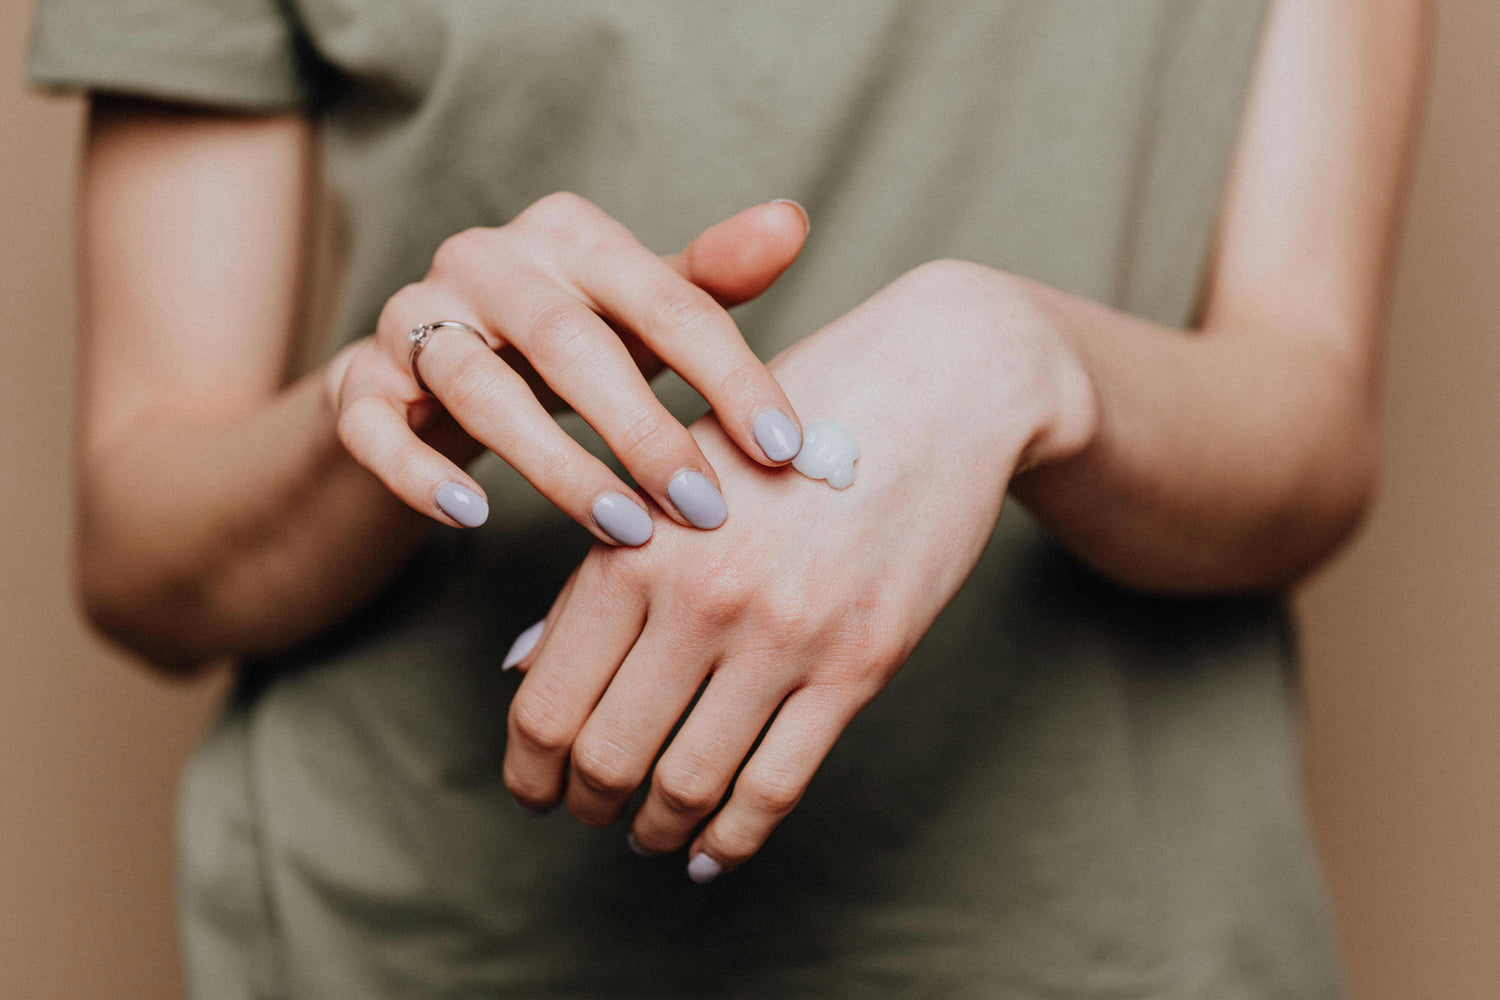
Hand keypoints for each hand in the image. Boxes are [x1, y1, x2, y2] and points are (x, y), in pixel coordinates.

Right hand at [325, 193, 810, 541]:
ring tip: (622, 528)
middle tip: (704, 507)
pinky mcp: (358, 382)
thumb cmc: (562, 342)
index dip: (730, 376)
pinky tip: (473, 518)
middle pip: (569, 341)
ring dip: (555, 465)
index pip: (667, 300)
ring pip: (476, 387)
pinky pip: (377, 428)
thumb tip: (790, 222)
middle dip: (643, 431)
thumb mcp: (636, 309)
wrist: (427, 370)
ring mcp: (412, 318)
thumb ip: (707, 278)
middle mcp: (485, 260)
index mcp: (569, 235)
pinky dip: (422, 474)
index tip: (784, 451)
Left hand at [501, 260, 1098, 877]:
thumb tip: (522, 671)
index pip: (547, 701)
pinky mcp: (859, 663)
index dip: (528, 769)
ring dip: (655, 828)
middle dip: (585, 804)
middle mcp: (698, 596)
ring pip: (688, 783)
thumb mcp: (675, 474)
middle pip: (606, 755)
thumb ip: (597, 573)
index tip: (534, 789)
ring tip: (649, 834)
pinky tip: (713, 852)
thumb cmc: (790, 421)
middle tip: (589, 813)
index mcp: (634, 544)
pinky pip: (776, 787)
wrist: (937, 385)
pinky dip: (733, 839)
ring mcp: (782, 635)